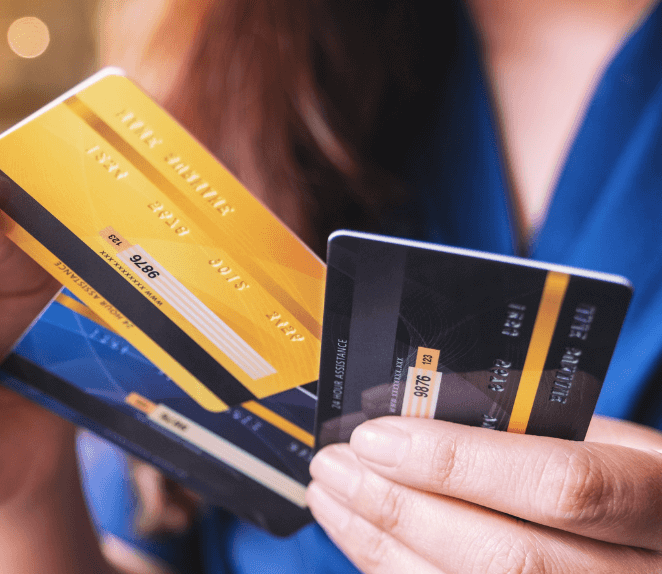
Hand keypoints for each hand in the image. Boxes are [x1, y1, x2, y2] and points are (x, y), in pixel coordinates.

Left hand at [307, 415, 661, 572]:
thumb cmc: (627, 486)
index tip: (379, 437)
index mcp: (659, 501)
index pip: (562, 488)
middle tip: (336, 466)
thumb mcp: (610, 442)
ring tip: (333, 497)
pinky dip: (395, 572)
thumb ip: (533, 427)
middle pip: (506, 559)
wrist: (652, 554)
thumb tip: (422, 406)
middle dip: (400, 509)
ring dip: (382, 546)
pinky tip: (365, 540)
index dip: (458, 464)